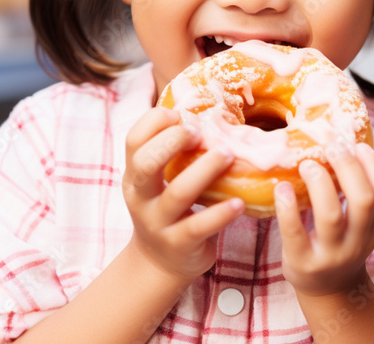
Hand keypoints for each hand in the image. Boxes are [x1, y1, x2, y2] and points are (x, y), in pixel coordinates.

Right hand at [122, 107, 245, 280]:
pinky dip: (220, 213)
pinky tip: (239, 202)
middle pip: (145, 164)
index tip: (180, 114)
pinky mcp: (179, 244)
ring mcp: (158, 222)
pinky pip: (199, 226)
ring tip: (227, 155)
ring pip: (177, 193)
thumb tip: (203, 110)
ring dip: (204, 170)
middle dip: (172, 142)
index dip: (155, 122)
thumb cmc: (167, 208)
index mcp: (135, 175)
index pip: (133, 141)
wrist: (160, 263)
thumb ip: (170, 152)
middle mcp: (141, 197)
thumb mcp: (158, 181)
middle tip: (200, 132)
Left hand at [274, 142, 373, 296]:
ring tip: (308, 164)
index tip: (357, 145)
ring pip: (331, 216)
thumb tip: (344, 144)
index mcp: (373, 226)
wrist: (329, 291)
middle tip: (331, 146)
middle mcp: (357, 241)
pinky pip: (295, 232)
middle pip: (363, 201)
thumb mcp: (359, 225)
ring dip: (320, 183)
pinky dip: (288, 206)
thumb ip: (356, 194)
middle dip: (348, 168)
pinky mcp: (303, 263)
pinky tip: (282, 187)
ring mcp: (331, 255)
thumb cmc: (340, 245)